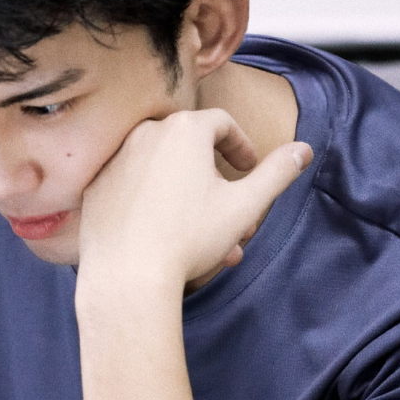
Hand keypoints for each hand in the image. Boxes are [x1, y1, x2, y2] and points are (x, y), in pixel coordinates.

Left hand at [77, 108, 311, 292]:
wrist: (127, 276)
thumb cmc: (189, 238)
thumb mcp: (245, 205)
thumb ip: (277, 173)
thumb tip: (304, 149)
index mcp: (184, 129)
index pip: (221, 124)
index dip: (241, 145)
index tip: (249, 168)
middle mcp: (145, 134)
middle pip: (190, 151)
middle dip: (215, 182)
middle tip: (231, 214)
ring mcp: (115, 159)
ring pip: (162, 173)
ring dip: (187, 197)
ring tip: (205, 237)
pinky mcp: (95, 187)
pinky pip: (132, 188)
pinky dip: (152, 203)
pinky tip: (166, 235)